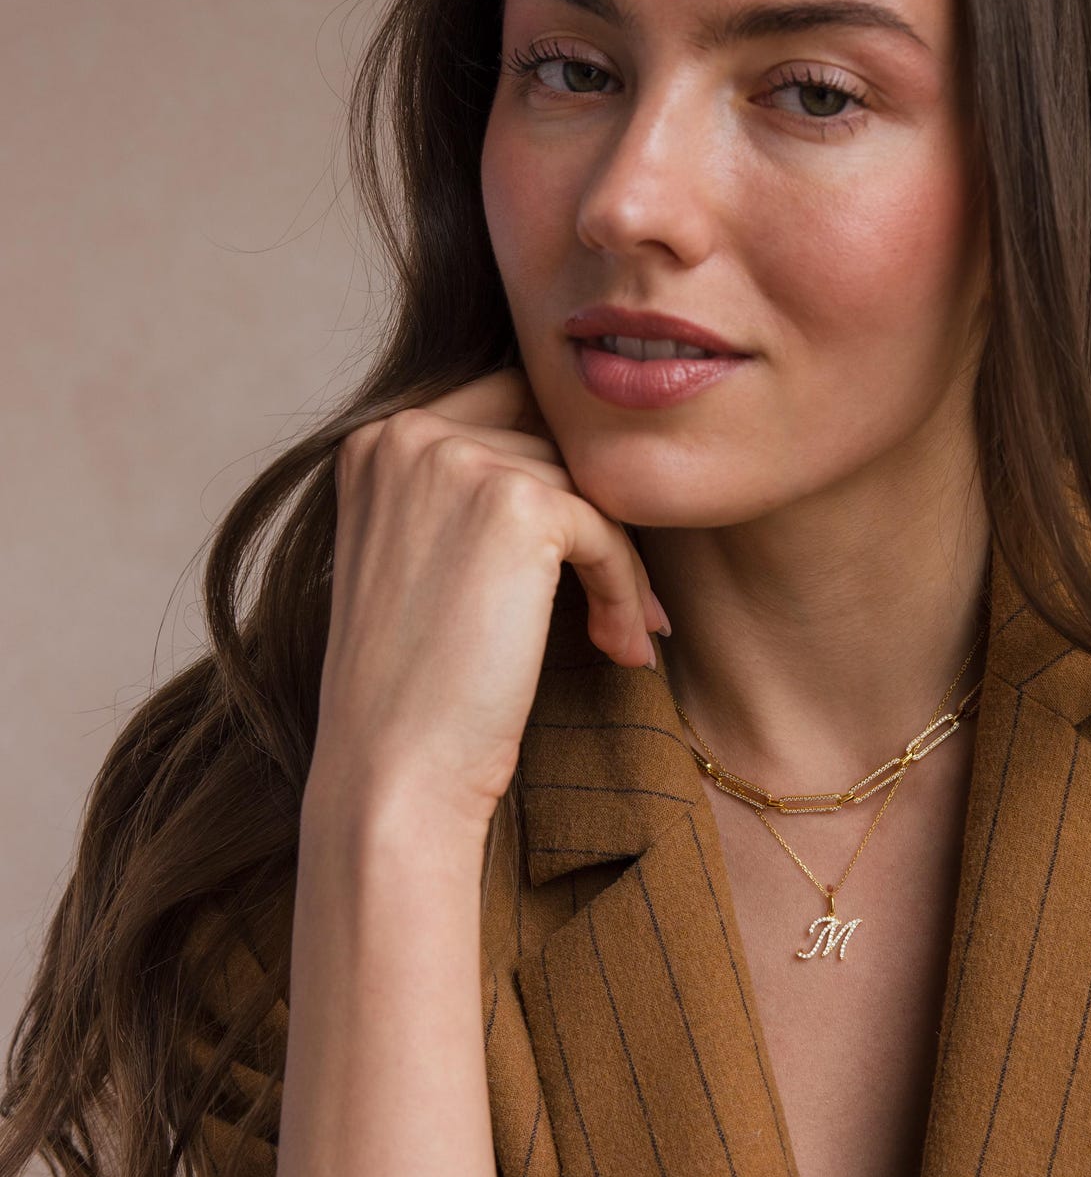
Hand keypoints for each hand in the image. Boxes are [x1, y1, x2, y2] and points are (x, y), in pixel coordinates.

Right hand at [305, 367, 667, 837]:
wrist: (396, 771)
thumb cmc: (414, 683)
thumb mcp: (422, 553)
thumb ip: (470, 487)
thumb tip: (586, 451)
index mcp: (376, 438)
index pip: (508, 405)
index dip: (559, 472)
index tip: (588, 544)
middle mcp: (407, 433)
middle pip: (554, 444)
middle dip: (596, 522)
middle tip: (622, 598)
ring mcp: (458, 461)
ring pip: (588, 490)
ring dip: (618, 565)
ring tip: (621, 632)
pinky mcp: (517, 506)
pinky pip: (608, 532)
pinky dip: (627, 591)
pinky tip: (621, 647)